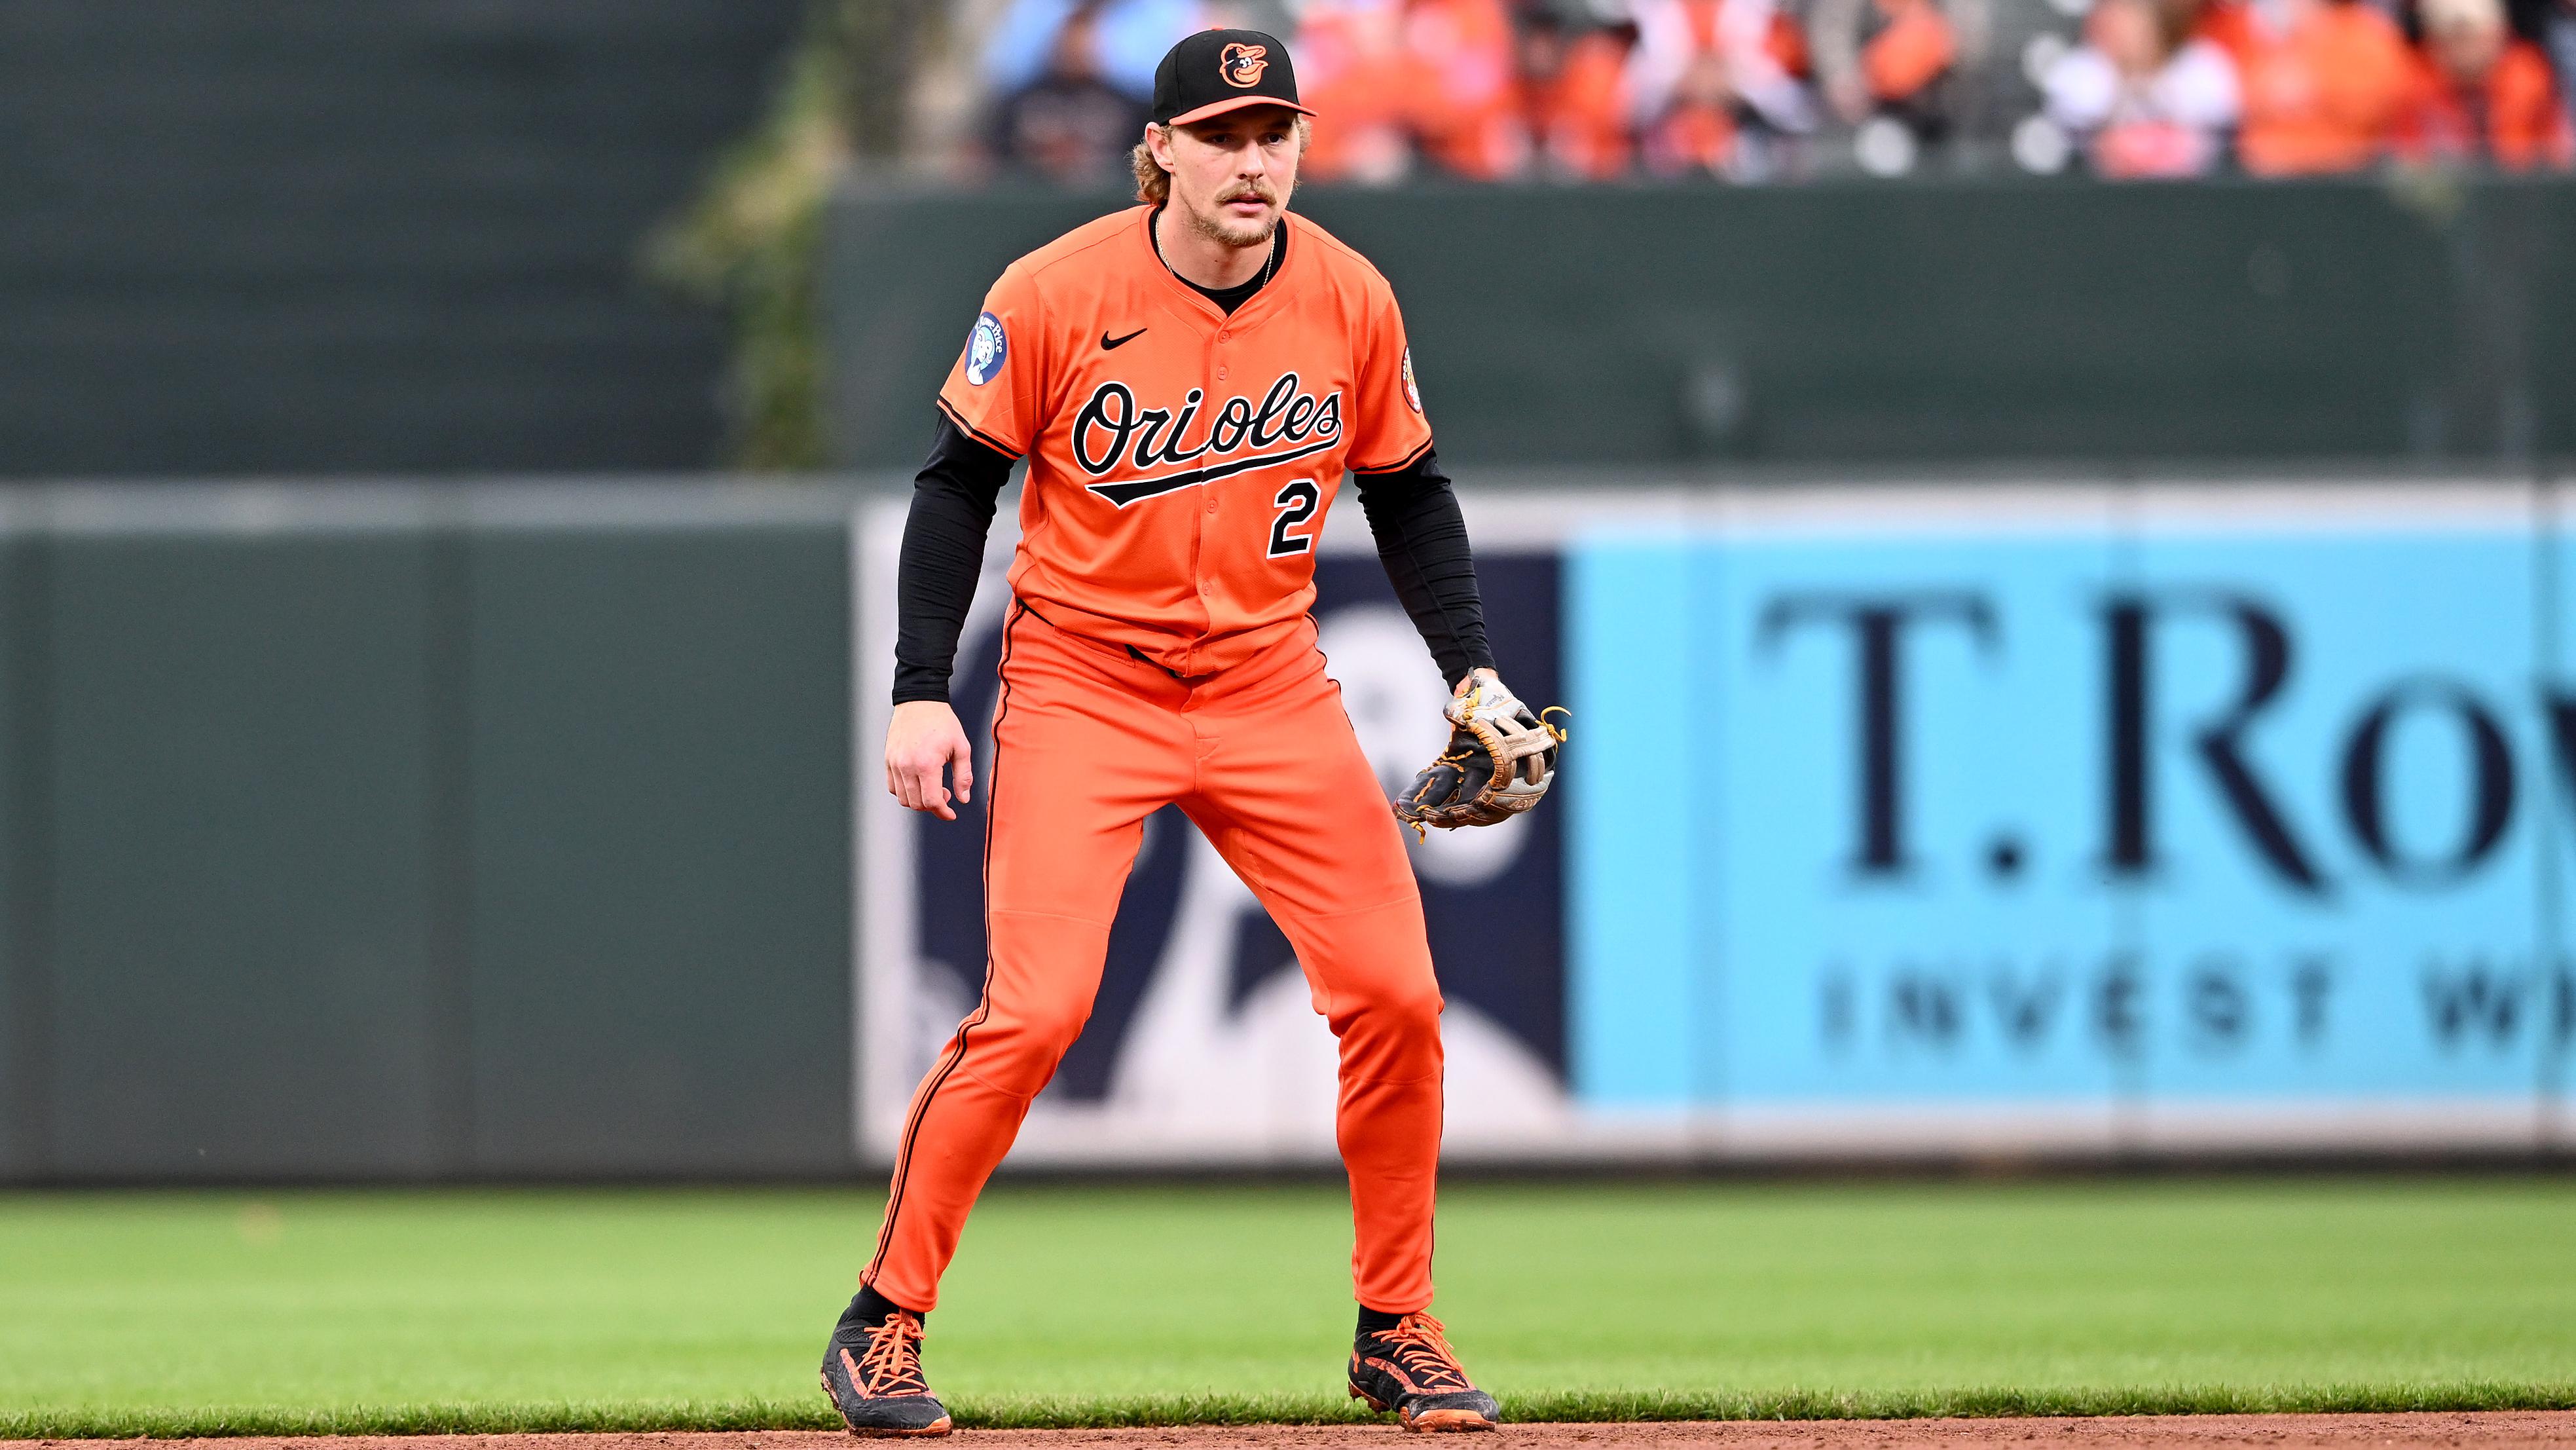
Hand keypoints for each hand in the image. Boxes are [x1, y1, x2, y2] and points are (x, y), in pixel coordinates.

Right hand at [886, 700, 973, 820]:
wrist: (920, 701)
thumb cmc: (943, 722)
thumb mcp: (962, 747)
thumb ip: (964, 776)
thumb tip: (963, 799)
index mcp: (927, 764)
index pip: (932, 801)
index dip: (943, 812)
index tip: (951, 814)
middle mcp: (907, 766)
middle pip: (917, 803)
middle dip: (933, 806)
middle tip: (945, 793)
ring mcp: (895, 763)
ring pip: (904, 798)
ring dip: (919, 800)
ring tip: (932, 787)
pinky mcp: (888, 759)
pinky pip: (893, 787)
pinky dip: (905, 792)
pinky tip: (918, 782)